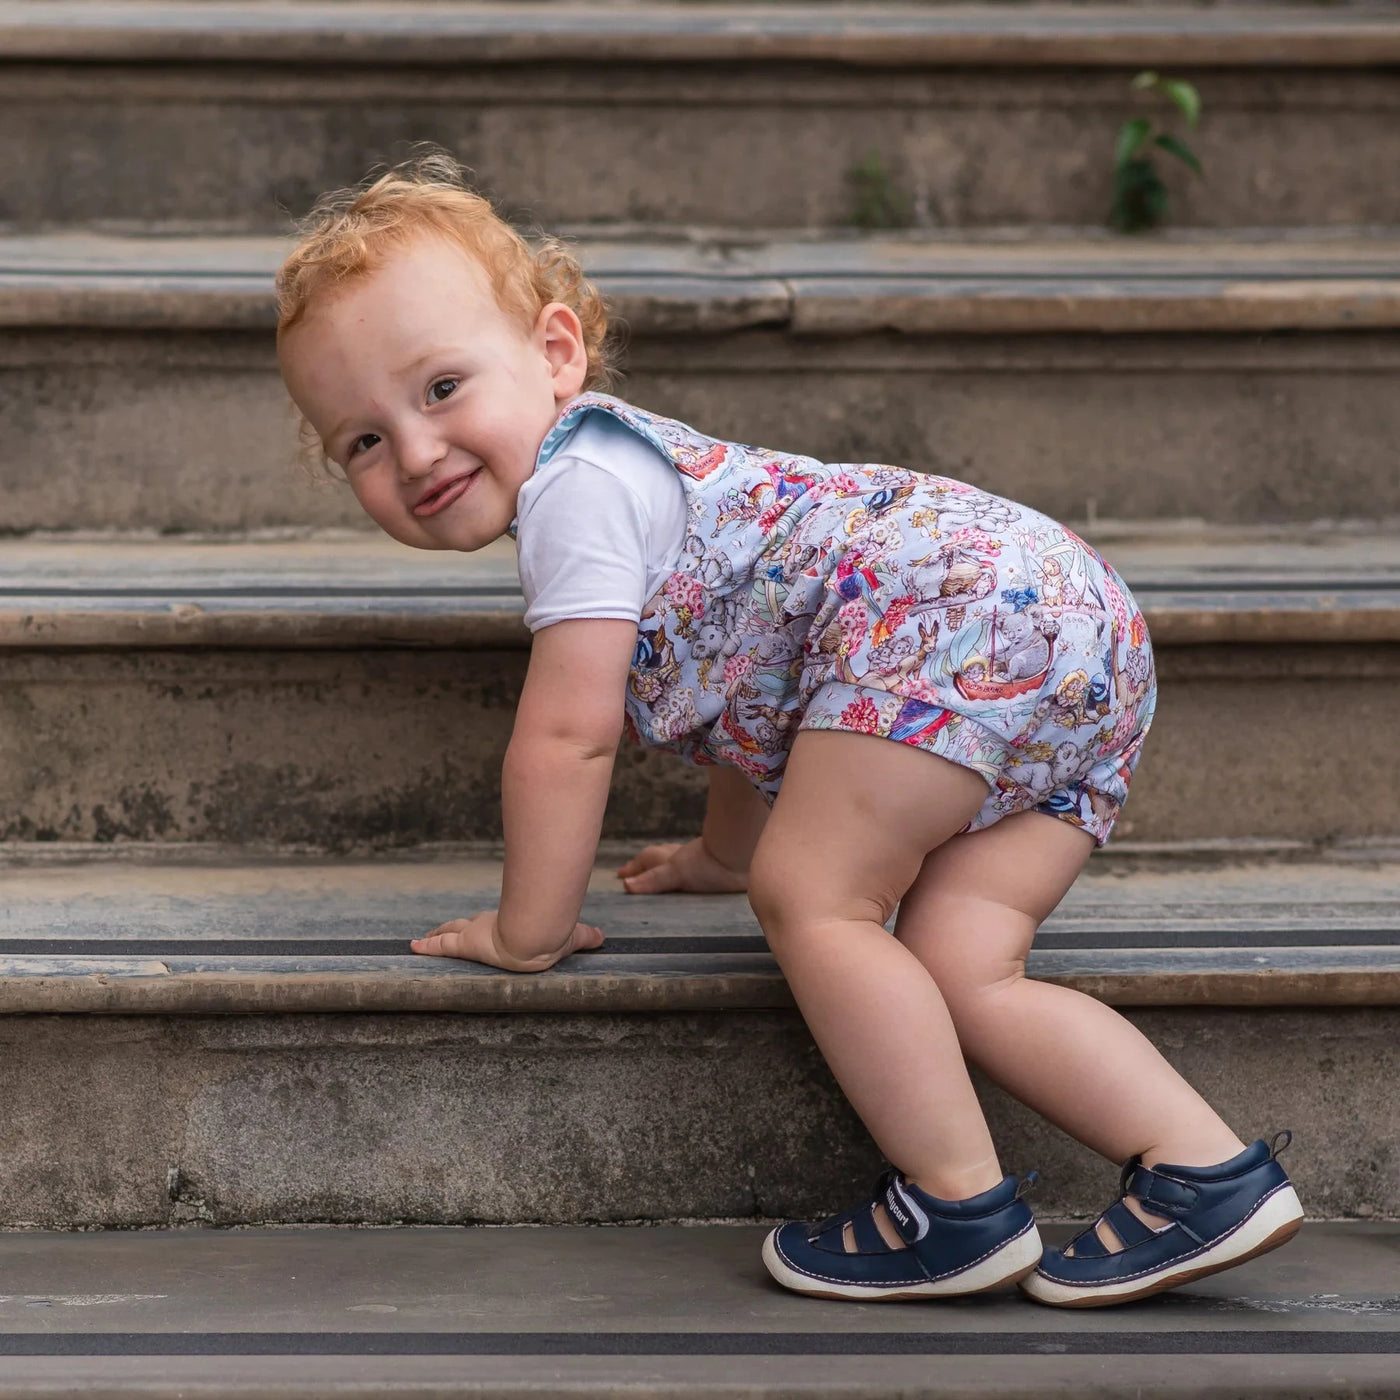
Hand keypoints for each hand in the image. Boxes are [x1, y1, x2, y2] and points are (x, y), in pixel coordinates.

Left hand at [410, 909, 603, 971]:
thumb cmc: (552, 935)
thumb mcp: (571, 939)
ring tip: (424, 939)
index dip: (488, 926)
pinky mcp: (464, 945)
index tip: (484, 927)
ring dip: (438, 935)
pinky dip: (426, 945)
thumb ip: (585, 937)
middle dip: (460, 928)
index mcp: (515, 928)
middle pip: (471, 926)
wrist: (536, 937)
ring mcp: (477, 934)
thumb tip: (604, 937)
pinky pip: (440, 945)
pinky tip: (412, 946)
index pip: (498, 925)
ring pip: (452, 933)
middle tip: (449, 929)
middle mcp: (493, 926)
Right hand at [617, 837, 748, 893]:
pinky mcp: (717, 868)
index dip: (634, 868)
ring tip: (660, 871)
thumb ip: (653, 880)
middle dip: (646, 864)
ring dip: (666, 864)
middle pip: (659, 857)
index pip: (646, 861)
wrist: (742, 856)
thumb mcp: (676, 872)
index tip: (621, 875)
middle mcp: (683, 857)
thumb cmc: (709, 863)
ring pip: (677, 859)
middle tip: (634, 871)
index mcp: (670, 860)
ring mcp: (700, 860)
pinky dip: (689, 870)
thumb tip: (626, 886)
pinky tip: (695, 875)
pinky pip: (697, 867)